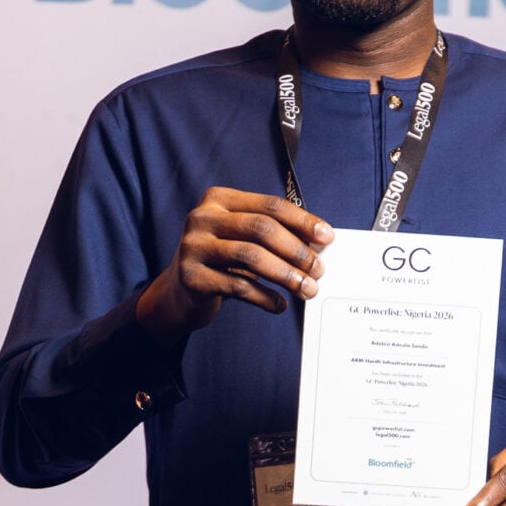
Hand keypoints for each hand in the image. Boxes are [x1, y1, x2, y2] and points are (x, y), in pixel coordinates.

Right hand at [136, 189, 331, 348]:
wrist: (178, 294)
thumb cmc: (220, 263)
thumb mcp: (242, 240)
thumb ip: (273, 235)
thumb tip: (318, 243)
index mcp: (219, 200)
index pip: (269, 205)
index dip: (302, 221)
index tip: (327, 238)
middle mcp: (202, 218)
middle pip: (261, 229)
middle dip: (296, 250)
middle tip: (318, 270)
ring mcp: (193, 247)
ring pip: (251, 256)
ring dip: (285, 275)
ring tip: (306, 290)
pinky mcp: (191, 277)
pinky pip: (238, 286)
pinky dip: (265, 297)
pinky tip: (279, 305)